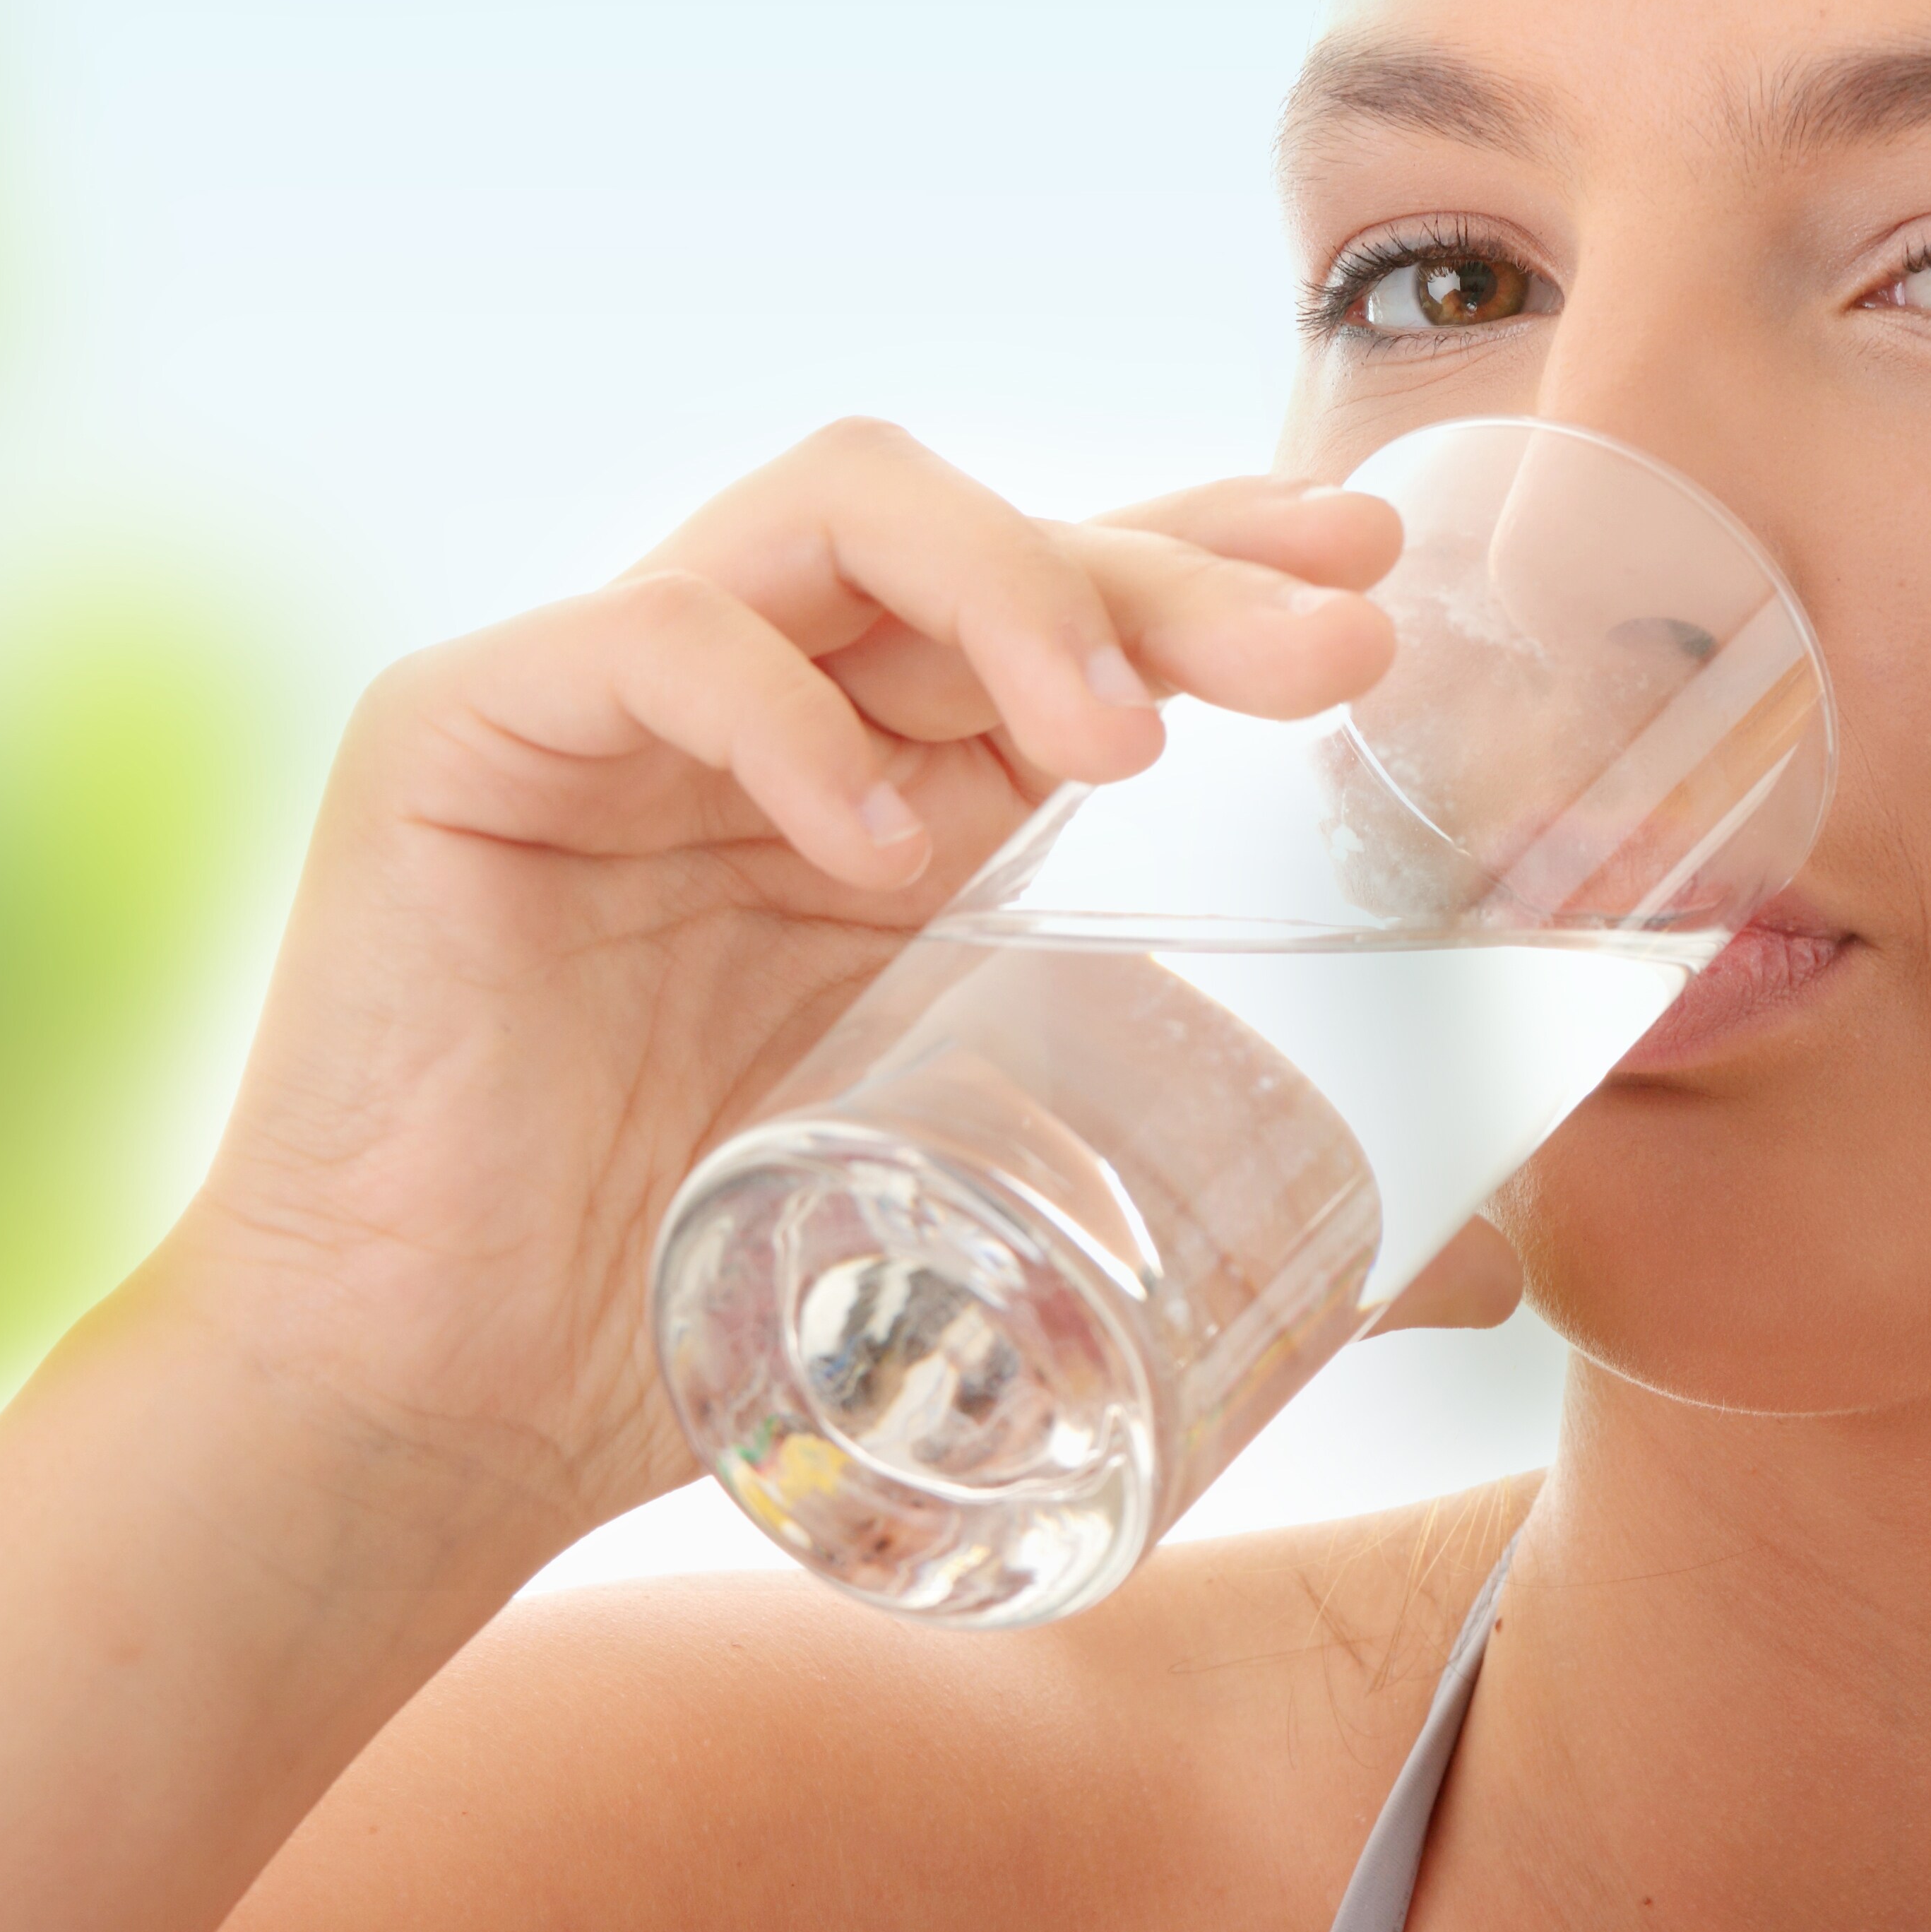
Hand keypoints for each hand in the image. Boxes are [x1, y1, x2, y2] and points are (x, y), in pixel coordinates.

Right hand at [165, 419, 1419, 1549]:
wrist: (445, 1419)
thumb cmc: (716, 1314)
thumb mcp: (1008, 1211)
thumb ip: (1212, 1190)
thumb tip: (1485, 1274)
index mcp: (897, 788)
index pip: (1069, 604)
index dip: (1218, 560)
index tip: (1370, 575)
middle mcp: (771, 714)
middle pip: (991, 536)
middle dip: (1172, 573)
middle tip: (1323, 661)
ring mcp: (616, 706)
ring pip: (837, 511)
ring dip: (1009, 593)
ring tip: (1114, 750)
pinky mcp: (462, 738)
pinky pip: (650, 638)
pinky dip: (785, 713)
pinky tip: (877, 845)